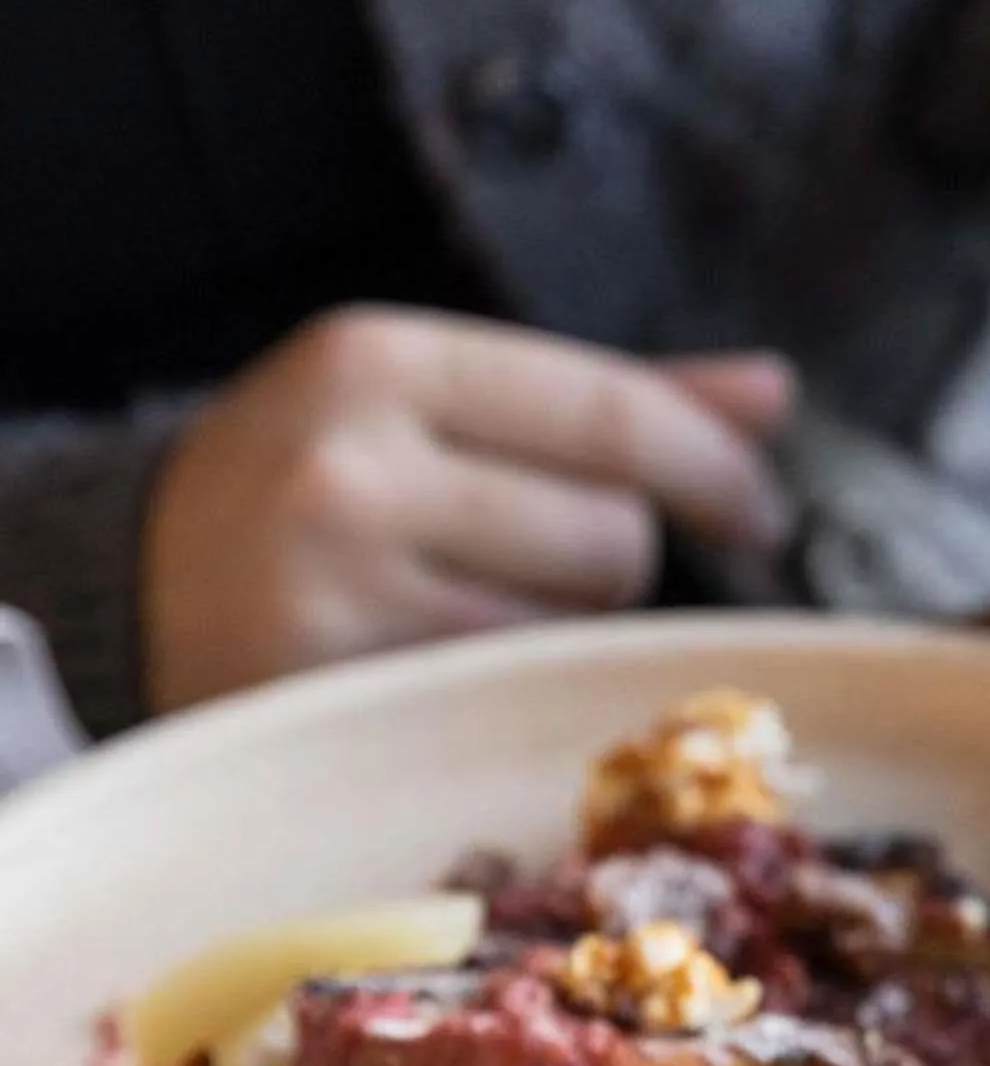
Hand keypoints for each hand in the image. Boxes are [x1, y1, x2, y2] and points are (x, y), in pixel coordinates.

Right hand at [143, 307, 795, 710]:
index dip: (714, 472)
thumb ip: (608, 398)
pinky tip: (441, 666)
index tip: (762, 513)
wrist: (137, 585)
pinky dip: (505, 692)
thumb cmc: (328, 484)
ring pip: (571, 632)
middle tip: (530, 556)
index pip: (612, 413)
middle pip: (612, 537)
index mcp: (379, 361)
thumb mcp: (442, 405)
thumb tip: (775, 394)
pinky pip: (509, 704)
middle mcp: (351, 470)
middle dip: (608, 556)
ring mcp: (337, 593)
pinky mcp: (341, 698)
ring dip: (558, 630)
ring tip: (463, 604)